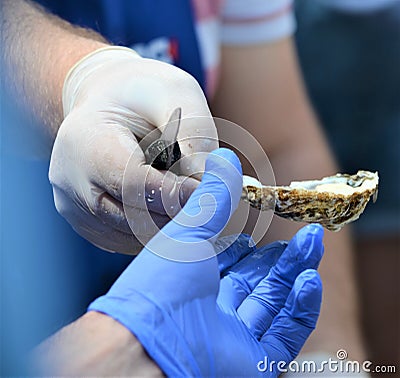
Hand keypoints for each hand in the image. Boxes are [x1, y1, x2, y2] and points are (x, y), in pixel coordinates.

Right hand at [49, 46, 217, 253]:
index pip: (133, 184)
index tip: (211, 192)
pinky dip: (158, 230)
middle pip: (136, 217)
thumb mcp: (173, 93)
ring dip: (171, 223)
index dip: (178, 194)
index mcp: (85, 142)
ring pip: (136, 237)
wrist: (107, 106)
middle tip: (209, 199)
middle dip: (180, 211)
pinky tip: (168, 207)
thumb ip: (195, 134)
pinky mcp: (90, 227)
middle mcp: (71, 184)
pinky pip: (131, 243)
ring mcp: (77, 210)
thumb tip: (211, 183)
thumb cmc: (141, 95)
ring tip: (186, 197)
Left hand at [89, 148, 323, 376]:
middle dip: (282, 257)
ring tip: (312, 243)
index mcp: (191, 282)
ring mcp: (233, 337)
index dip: (243, 248)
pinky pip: (285, 334)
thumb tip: (226, 156)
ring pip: (274, 304)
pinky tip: (310, 279)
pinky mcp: (252, 361)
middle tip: (304, 233)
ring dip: (297, 274)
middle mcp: (211, 310)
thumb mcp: (189, 232)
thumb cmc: (159, 284)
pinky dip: (301, 307)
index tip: (259, 230)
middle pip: (256, 283)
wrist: (145, 345)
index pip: (225, 264)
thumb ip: (212, 197)